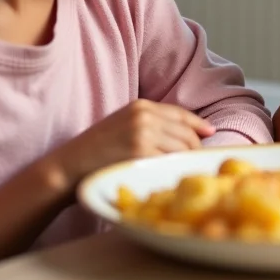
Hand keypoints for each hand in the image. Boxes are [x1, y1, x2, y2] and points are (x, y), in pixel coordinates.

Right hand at [51, 99, 215, 191]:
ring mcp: (143, 133)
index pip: (180, 113)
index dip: (198, 124)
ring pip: (181, 147)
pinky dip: (174, 168)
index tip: (210, 132)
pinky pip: (169, 161)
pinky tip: (173, 174)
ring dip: (186, 159)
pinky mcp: (140, 152)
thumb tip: (185, 133)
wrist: (70, 166)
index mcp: (142, 105)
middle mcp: (144, 115)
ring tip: (184, 169)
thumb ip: (151, 123)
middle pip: (185, 131)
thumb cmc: (97, 149)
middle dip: (194, 146)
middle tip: (196, 159)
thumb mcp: (125, 123)